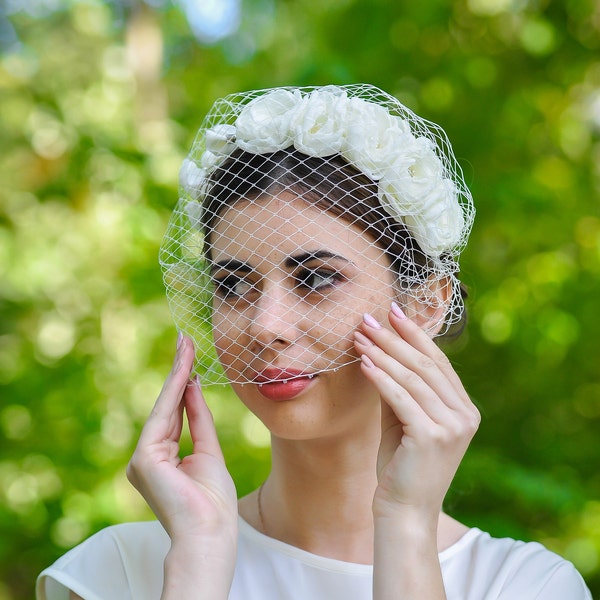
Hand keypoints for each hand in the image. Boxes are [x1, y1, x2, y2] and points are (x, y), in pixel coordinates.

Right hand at [127, 335, 237, 545]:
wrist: (211, 533)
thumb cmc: (214, 501)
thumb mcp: (209, 451)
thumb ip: (199, 419)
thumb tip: (193, 386)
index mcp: (162, 458)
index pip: (174, 413)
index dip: (182, 384)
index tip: (190, 357)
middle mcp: (147, 456)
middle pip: (166, 406)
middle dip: (178, 371)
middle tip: (185, 340)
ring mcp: (142, 458)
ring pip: (164, 407)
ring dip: (177, 373)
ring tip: (186, 344)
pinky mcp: (144, 459)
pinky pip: (164, 417)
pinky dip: (175, 391)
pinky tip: (185, 368)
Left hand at [353, 304, 479, 521]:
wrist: (403, 511)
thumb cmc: (400, 463)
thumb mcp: (402, 418)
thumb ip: (398, 387)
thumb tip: (379, 348)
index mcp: (463, 408)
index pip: (437, 361)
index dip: (414, 333)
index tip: (393, 310)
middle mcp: (465, 415)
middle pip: (425, 364)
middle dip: (395, 337)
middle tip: (370, 316)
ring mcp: (452, 427)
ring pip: (413, 377)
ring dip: (383, 352)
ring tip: (360, 335)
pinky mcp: (433, 437)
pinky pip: (401, 398)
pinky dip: (381, 378)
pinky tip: (364, 362)